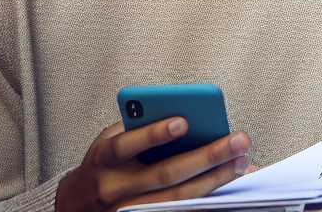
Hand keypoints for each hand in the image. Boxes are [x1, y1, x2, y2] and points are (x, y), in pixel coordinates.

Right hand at [55, 118, 252, 211]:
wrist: (79, 202)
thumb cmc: (105, 163)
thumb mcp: (111, 139)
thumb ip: (139, 126)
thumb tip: (188, 119)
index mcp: (105, 157)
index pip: (127, 144)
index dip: (154, 134)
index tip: (183, 122)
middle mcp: (116, 186)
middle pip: (165, 173)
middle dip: (206, 156)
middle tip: (238, 141)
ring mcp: (130, 209)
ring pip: (178, 196)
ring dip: (214, 179)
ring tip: (242, 161)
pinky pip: (180, 209)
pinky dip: (208, 196)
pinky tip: (229, 183)